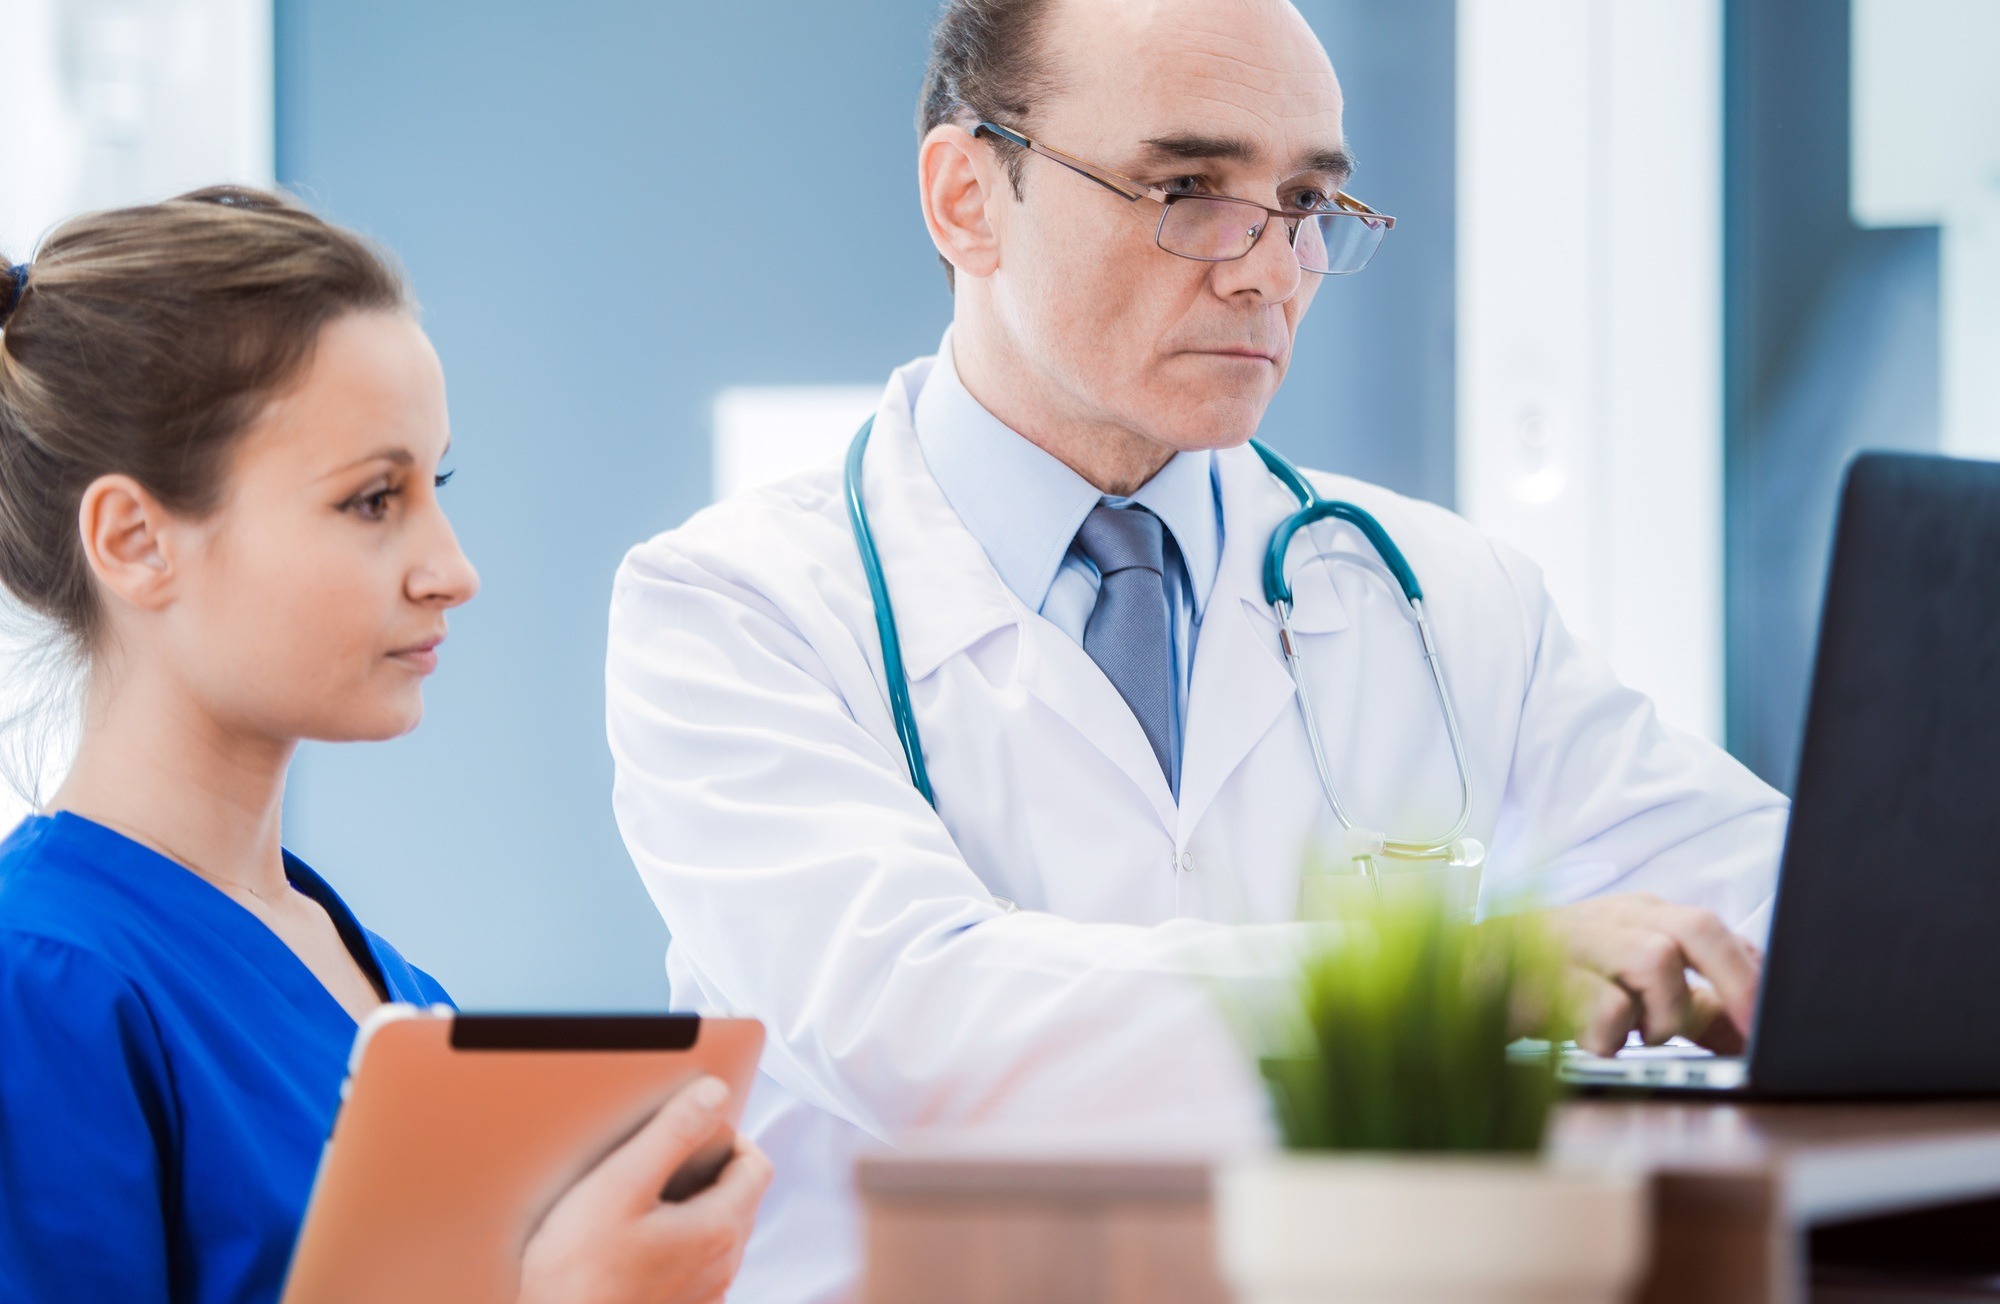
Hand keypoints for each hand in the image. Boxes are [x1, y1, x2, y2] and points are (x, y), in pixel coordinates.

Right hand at [518, 1076, 772, 1303]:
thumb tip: (714, 1094)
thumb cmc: (577, 1274)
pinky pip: (695, 1265)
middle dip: (710, 1170)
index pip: (757, 1165)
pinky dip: (678, 1242)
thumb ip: (673, 1133)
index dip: (729, 1139)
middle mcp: (722, 1267)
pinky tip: (633, 1243)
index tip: (690, 1133)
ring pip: (718, 1233)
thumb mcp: (620, 1185)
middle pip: (740, 1198)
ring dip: (693, 1207)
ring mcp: (704, 1295)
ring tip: (641, 1200)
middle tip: (660, 1160)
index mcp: (719, 1229)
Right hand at [1549, 893, 1761, 1056]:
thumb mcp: (1631, 990)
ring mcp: (1574, 941)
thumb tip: (1752, 1038)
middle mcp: (1613, 918)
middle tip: (1749, 1031)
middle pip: (1694, 928)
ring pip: (1653, 958)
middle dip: (1734, 981)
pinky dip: (1612, 1034)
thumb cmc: (1556, 976)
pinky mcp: (1537, 974)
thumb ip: (1694, 1011)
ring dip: (1662, 1013)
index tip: (1775, 1022)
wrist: (1464, 971)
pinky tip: (1595, 1042)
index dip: (1753, 975)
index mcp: (1642, 915)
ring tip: (1638, 1036)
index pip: (1716, 930)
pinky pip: (1600, 1003)